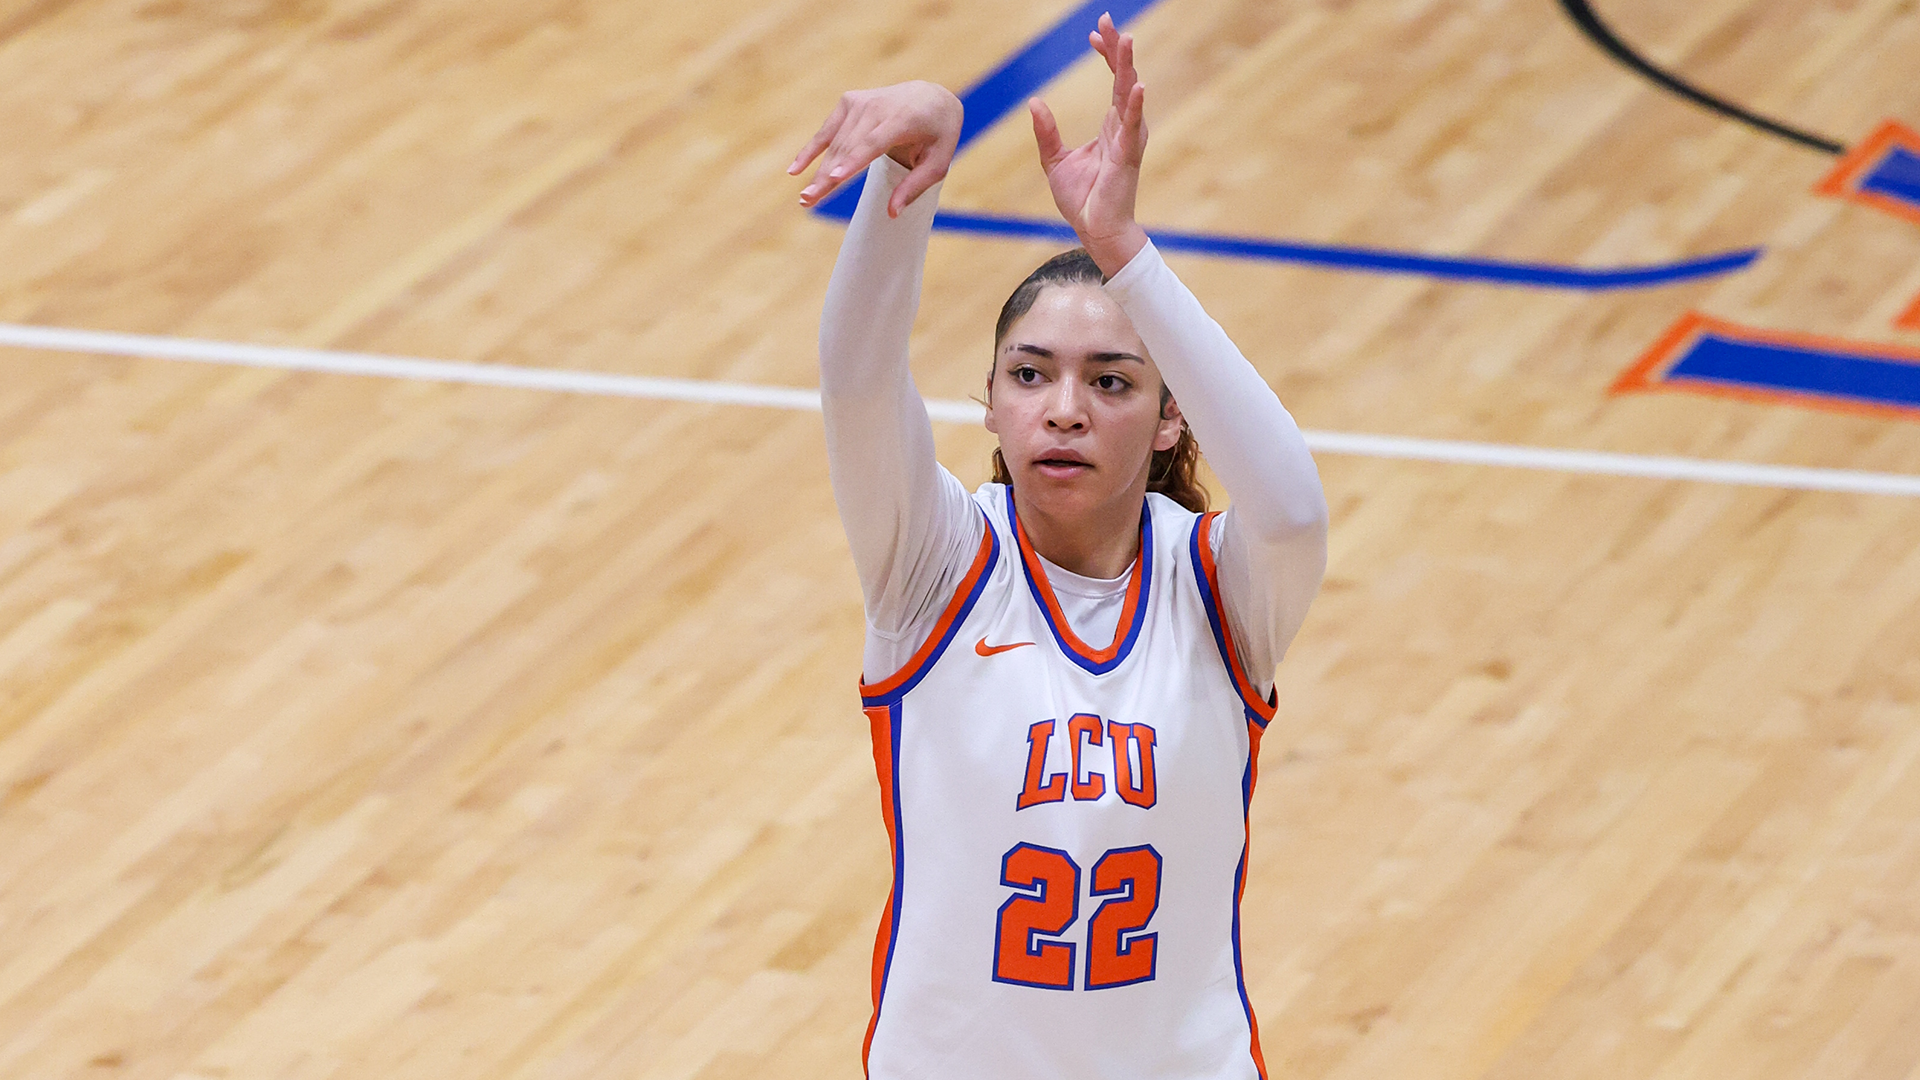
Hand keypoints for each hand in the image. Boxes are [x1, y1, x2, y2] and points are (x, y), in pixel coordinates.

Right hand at [790, 81, 963, 217]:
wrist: (932, 96)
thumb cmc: (938, 135)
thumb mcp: (938, 163)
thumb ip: (915, 187)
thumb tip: (892, 213)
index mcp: (903, 118)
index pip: (873, 143)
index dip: (852, 161)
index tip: (833, 178)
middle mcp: (878, 106)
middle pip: (848, 147)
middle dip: (827, 176)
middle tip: (808, 201)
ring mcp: (860, 102)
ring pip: (835, 143)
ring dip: (817, 171)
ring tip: (804, 198)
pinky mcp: (849, 102)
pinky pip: (826, 130)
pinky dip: (810, 150)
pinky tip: (794, 169)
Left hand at [1029, 12, 1149, 274]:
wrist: (1095, 230)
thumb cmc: (1082, 199)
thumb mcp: (1054, 160)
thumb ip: (1047, 131)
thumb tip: (1034, 102)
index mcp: (1111, 126)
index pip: (1113, 81)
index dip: (1105, 55)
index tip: (1093, 33)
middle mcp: (1124, 127)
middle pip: (1122, 78)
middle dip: (1116, 49)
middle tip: (1107, 20)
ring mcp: (1129, 139)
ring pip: (1130, 94)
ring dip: (1128, 67)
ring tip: (1126, 40)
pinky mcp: (1128, 156)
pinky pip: (1133, 126)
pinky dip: (1135, 105)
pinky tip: (1136, 85)